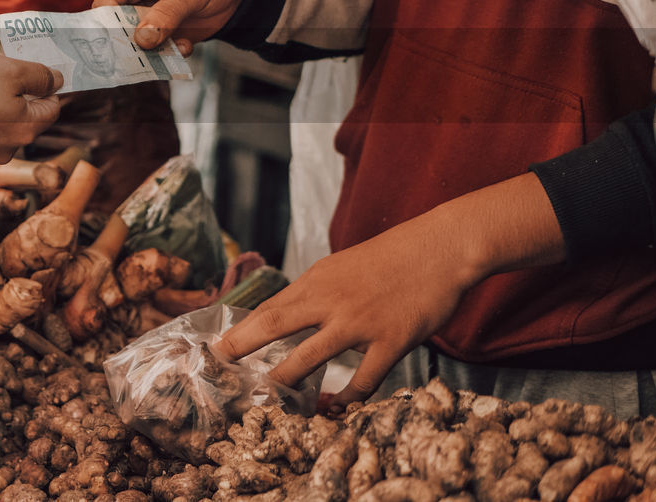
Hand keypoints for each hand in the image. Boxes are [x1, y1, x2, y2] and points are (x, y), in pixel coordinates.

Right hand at [0, 51, 62, 164]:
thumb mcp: (11, 69)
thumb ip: (40, 75)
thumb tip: (58, 80)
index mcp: (27, 129)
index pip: (52, 108)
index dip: (45, 87)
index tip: (30, 73)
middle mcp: (10, 148)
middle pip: (26, 119)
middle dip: (17, 97)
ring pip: (2, 127)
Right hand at [92, 0, 252, 53]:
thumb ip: (166, 15)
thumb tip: (142, 40)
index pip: (105, 2)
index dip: (106, 27)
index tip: (117, 49)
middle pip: (112, 25)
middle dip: (130, 44)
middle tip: (144, 59)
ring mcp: (142, 12)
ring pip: (131, 40)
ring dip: (152, 52)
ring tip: (176, 47)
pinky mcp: (155, 29)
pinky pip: (150, 49)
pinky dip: (166, 54)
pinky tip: (185, 46)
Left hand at [215, 215, 477, 407]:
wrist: (440, 249)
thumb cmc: (390, 259)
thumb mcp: (340, 267)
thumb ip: (314, 294)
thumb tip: (283, 318)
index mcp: (317, 281)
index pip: (268, 308)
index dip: (240, 330)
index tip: (214, 349)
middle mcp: (331, 300)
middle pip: (275, 324)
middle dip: (241, 347)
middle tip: (217, 368)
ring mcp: (360, 321)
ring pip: (310, 357)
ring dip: (285, 380)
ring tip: (266, 399)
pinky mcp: (392, 340)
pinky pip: (364, 379)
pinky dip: (348, 398)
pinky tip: (336, 408)